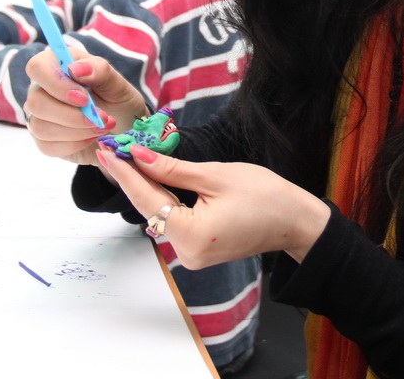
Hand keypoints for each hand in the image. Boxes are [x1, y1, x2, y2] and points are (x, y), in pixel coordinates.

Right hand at [23, 49, 144, 163]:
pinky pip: (48, 146)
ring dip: (77, 131)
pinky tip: (91, 138)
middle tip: (101, 118)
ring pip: (40, 127)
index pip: (37, 67)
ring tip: (101, 128)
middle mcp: (41, 89)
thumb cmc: (117, 100)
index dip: (56, 83)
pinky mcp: (43, 140)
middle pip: (36, 102)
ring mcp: (39, 116)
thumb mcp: (117, 83)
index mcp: (56, 65)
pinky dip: (75, 145)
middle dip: (72, 115)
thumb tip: (74, 69)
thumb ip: (99, 71)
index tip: (83, 98)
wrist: (123, 129)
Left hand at [95, 145, 331, 267]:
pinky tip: (150, 177)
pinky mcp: (198, 250)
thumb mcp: (215, 176)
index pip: (146, 198)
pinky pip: (173, 220)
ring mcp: (192, 254)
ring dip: (145, 187)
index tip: (107, 150)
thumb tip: (139, 156)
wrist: (296, 221)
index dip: (124, 172)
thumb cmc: (265, 196)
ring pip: (159, 214)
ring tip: (125, 158)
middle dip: (131, 178)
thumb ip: (172, 169)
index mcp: (190, 235)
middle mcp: (186, 252)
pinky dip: (162, 198)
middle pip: (149, 208)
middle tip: (111, 149)